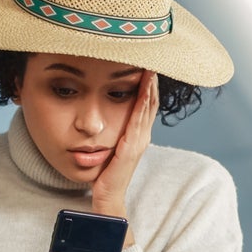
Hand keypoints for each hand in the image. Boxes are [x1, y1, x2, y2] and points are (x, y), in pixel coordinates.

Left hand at [88, 71, 156, 220]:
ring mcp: (139, 140)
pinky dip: (143, 99)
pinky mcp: (131, 146)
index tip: (145, 62)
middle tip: (151, 55)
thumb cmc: (104, 174)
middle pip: (151, 100)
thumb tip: (100, 117)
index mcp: (137, 135)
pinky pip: (139, 117)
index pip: (145, 103)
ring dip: (150, 84)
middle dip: (151, 78)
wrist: (107, 197)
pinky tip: (143, 85)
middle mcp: (142, 135)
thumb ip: (109, 133)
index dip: (147, 83)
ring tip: (150, 63)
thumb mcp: (108, 148)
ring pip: (148, 105)